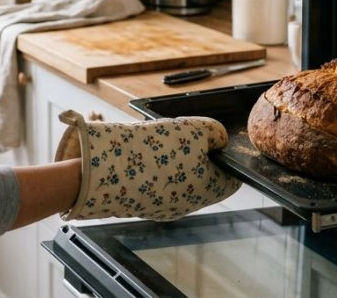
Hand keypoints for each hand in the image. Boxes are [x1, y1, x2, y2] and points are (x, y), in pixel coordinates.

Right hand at [54, 110, 239, 220]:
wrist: (104, 170)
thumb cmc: (155, 150)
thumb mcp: (194, 128)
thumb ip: (214, 132)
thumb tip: (219, 139)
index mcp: (209, 190)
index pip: (232, 178)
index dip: (227, 156)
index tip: (214, 139)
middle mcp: (188, 205)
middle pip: (203, 178)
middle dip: (195, 155)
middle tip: (181, 135)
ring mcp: (162, 208)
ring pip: (176, 180)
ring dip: (172, 160)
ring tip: (156, 142)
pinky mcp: (140, 204)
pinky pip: (154, 184)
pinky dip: (151, 169)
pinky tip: (139, 154)